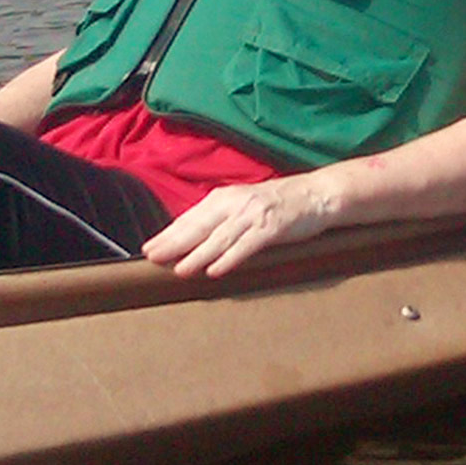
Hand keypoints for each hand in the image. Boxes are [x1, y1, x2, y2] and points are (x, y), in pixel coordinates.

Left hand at [143, 176, 331, 277]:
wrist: (317, 194)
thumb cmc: (278, 204)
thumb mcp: (244, 205)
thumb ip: (220, 219)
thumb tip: (190, 239)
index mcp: (226, 196)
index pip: (191, 217)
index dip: (169, 233)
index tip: (148, 248)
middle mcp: (236, 202)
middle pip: (200, 226)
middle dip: (174, 243)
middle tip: (152, 258)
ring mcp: (254, 214)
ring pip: (220, 237)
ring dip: (198, 254)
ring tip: (180, 269)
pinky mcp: (272, 227)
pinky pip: (247, 245)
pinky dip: (230, 258)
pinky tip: (216, 270)